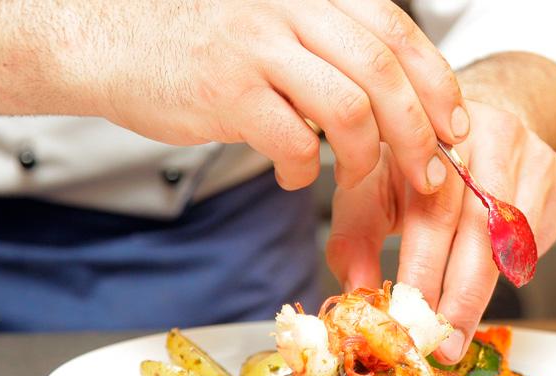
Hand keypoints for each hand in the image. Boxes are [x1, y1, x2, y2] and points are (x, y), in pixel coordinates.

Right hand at [94, 0, 465, 192]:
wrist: (101, 38)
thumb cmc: (192, 37)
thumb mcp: (267, 18)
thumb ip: (325, 43)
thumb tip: (396, 98)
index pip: (393, 30)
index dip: (435, 80)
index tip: (453, 123)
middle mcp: (287, 9)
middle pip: (383, 71)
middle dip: (418, 130)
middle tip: (429, 171)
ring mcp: (256, 48)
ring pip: (349, 109)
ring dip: (368, 158)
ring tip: (359, 178)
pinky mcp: (226, 92)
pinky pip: (294, 141)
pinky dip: (306, 170)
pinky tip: (295, 174)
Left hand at [326, 100, 555, 362]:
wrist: (473, 122)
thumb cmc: (414, 164)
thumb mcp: (372, 187)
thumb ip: (355, 238)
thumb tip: (356, 294)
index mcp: (428, 134)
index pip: (432, 210)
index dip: (423, 271)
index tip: (410, 321)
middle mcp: (485, 133)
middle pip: (481, 227)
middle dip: (460, 296)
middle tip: (445, 344)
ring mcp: (530, 151)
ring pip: (515, 238)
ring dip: (486, 291)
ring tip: (460, 327)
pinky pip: (539, 236)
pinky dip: (514, 267)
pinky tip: (489, 274)